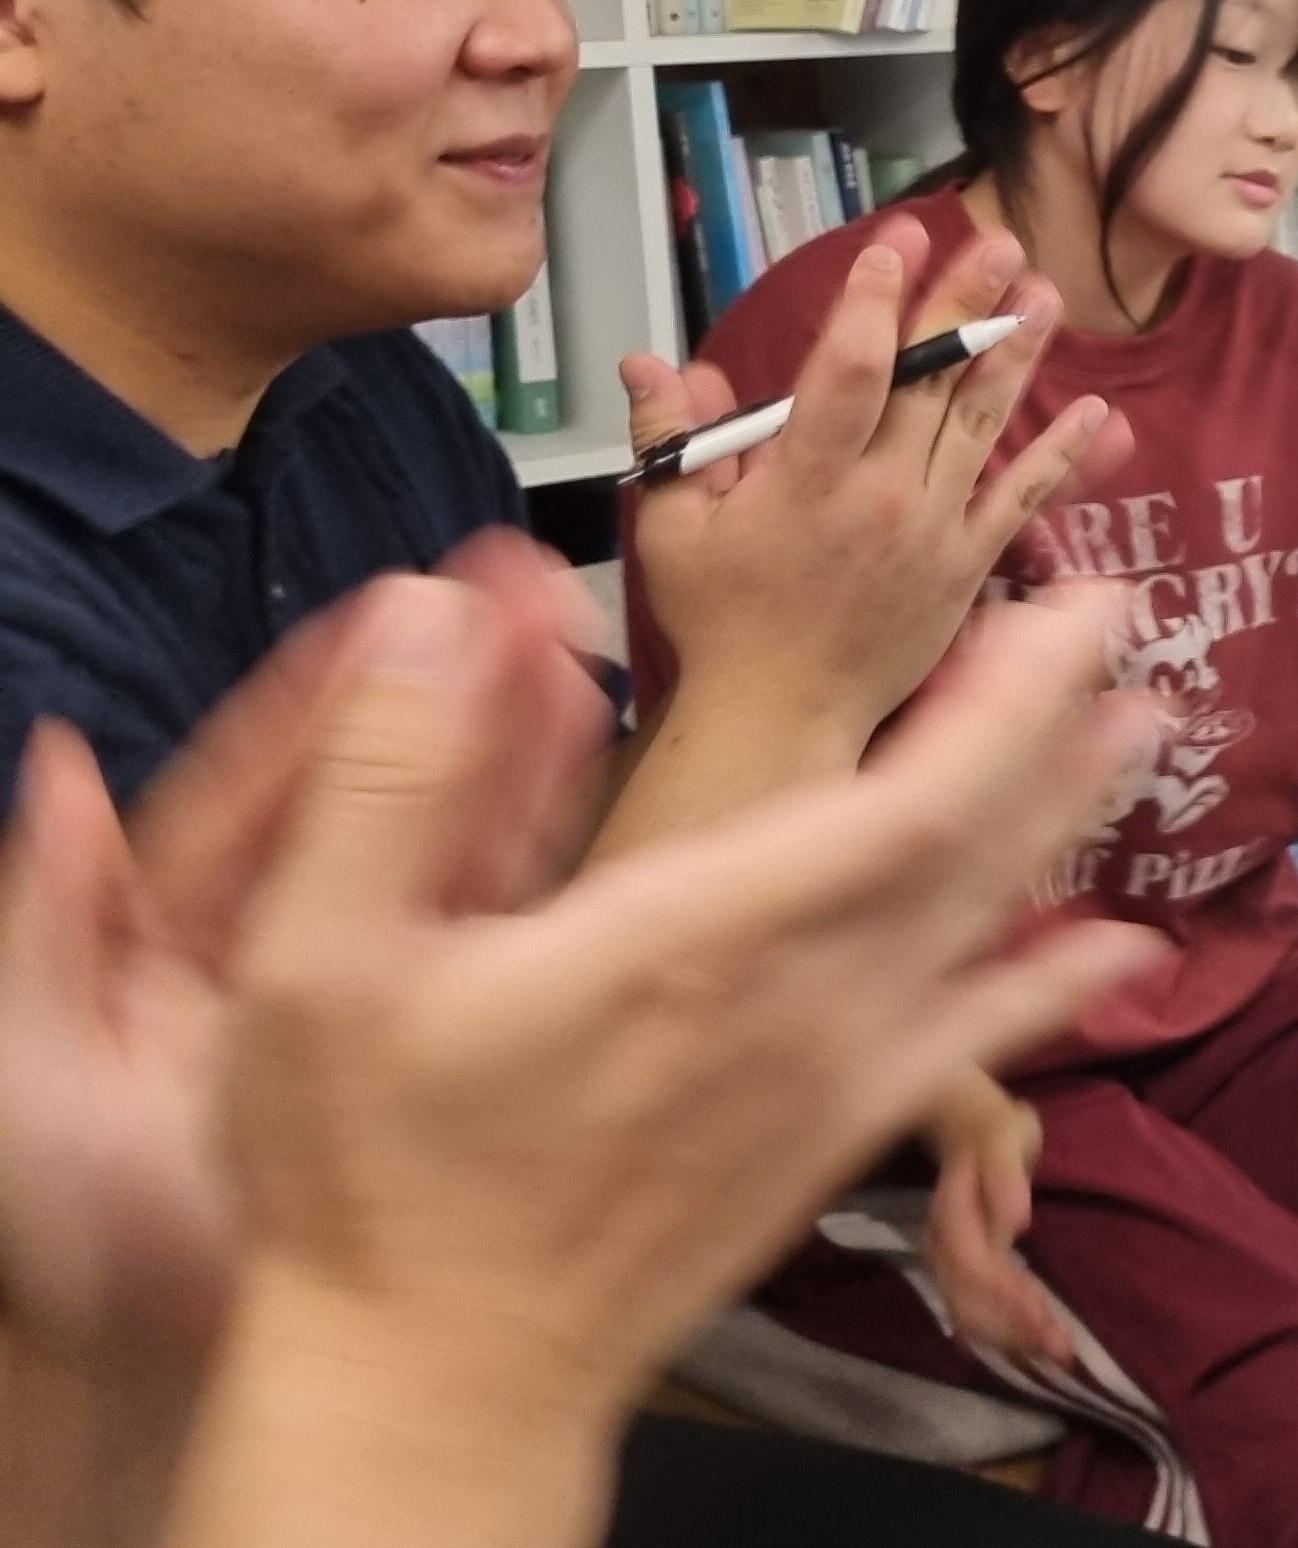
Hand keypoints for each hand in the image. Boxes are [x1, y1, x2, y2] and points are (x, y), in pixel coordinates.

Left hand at [0, 539, 606, 1383]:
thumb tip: (62, 768)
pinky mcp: (446, 1046)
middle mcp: (286, 950)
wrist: (170, 1369)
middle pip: (369, 793)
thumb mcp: (32, 1062)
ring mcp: (372, 996)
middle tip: (508, 596)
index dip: (325, 694)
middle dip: (438, 689)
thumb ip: (49, 914)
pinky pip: (495, 929)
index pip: (260, 787)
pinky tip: (576, 776)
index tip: (392, 605)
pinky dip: (538, 848)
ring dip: (502, 746)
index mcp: (176, 939)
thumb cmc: (83, 1242)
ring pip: (443, 844)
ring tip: (563, 653)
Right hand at [203, 575, 1164, 1429]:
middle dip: (1051, 723)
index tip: (1063, 607)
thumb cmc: (369, 1171)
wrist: (433, 1373)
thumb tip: (431, 608)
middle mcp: (800, 999)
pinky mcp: (832, 1140)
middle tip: (1111, 616)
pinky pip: (976, 1048)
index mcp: (699, 936)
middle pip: (972, 842)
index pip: (907, 800)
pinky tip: (1120, 946)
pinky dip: (1056, 987)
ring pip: (987, 923)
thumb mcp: (320, 957)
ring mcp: (831, 1076)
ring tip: (1137, 727)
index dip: (1005, 701)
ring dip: (1065, 818)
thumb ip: (387, 774)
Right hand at [624, 217, 1129, 746]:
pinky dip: (1060, 455)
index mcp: (808, 480)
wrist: (782, 713)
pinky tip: (1094, 411)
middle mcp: (881, 496)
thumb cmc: (722, 620)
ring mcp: (934, 529)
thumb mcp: (672, 528)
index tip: (895, 242)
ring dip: (1015, 354)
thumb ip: (672, 439)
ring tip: (1045, 293)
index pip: (849, 372)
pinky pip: (1022, 498)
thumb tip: (649, 362)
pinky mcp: (968, 564)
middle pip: (928, 383)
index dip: (874, 302)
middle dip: (962, 304)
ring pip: (982, 424)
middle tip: (997, 240)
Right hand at [923, 1071, 1070, 1365]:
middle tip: (1063, 1351)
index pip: (975, 1268)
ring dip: (1012, 1337)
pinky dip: (1004, 1329)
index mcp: (951, 1215)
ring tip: (1058, 1353)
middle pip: (970, 1302)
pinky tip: (1034, 1340)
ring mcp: (947, 1260)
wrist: (962, 1122)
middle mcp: (942, 1245)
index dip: (1007, 1299)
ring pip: (971, 1313)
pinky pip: (976, 1308)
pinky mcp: (960, 1268)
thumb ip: (1005, 1176)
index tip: (1046, 1320)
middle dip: (1014, 1331)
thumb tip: (1018, 1223)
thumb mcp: (1004, 1134)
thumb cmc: (991, 1126)